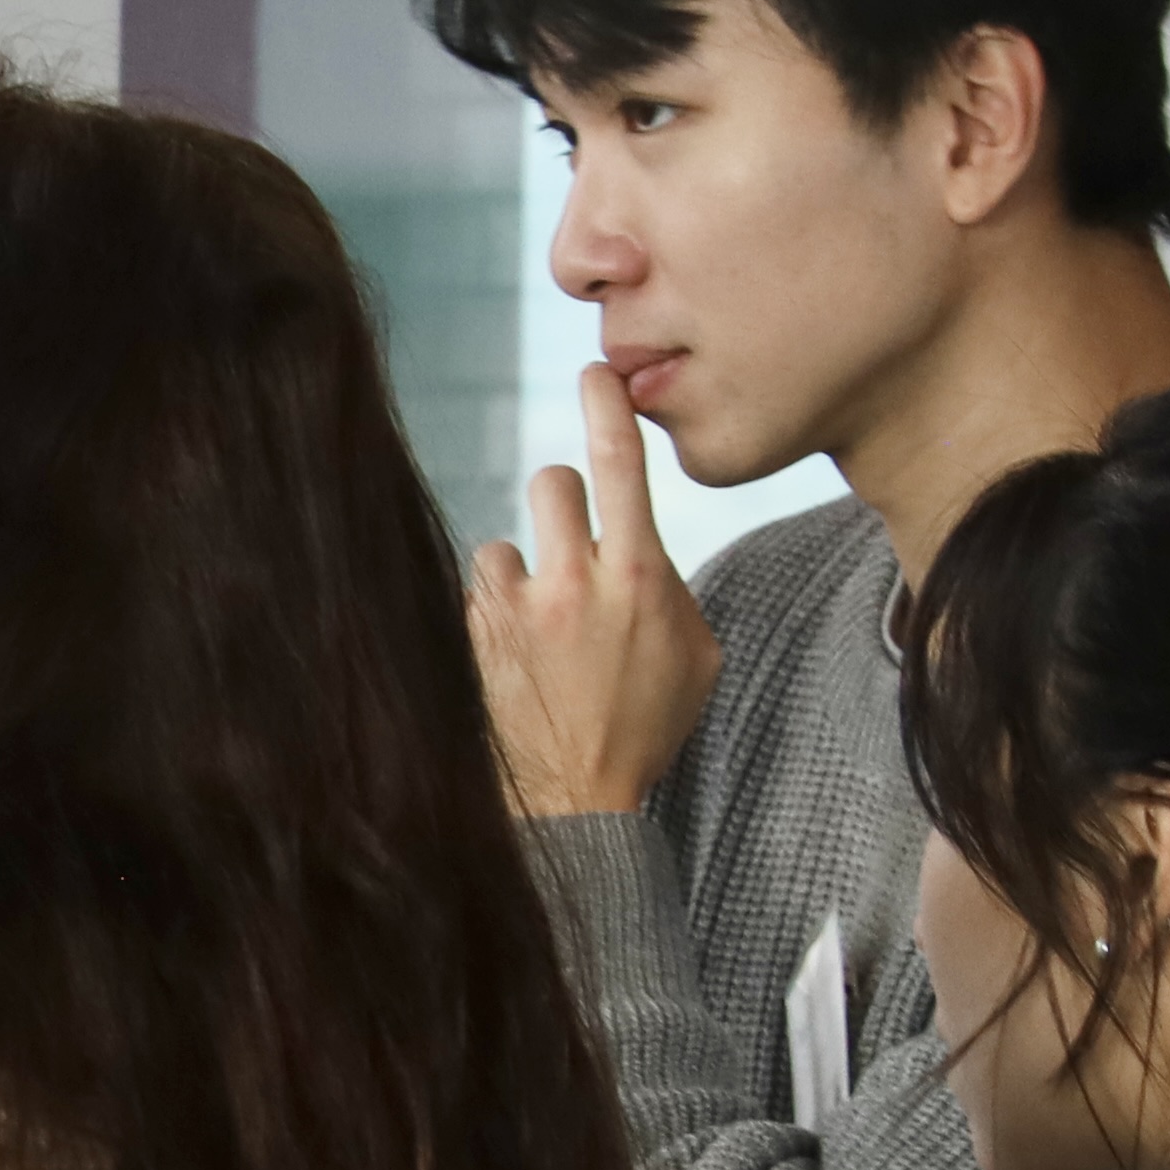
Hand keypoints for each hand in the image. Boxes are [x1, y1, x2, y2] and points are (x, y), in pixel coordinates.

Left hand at [463, 363, 720, 818]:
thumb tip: (647, 548)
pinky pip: (477, 594)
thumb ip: (672, 586)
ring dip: (520, 576)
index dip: (607, 406)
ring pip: (502, 545)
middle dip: (562, 502)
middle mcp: (574, 581)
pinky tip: (514, 659)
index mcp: (639, 576)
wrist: (579, 799)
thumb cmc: (647, 726)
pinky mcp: (474, 635)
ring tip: (540, 631)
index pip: (620, 463)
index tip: (597, 369)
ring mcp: (516, 608)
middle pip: (551, 481)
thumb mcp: (696, 655)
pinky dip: (493, 618)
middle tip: (572, 546)